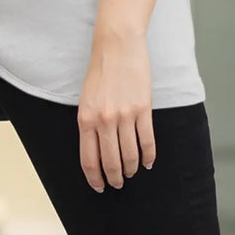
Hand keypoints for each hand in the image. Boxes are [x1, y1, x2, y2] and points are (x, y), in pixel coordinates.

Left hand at [77, 27, 155, 191]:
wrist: (117, 47)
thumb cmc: (100, 72)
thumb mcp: (86, 99)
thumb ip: (90, 124)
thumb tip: (97, 150)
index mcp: (85, 119)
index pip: (88, 159)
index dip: (94, 178)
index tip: (100, 187)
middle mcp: (103, 121)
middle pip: (110, 162)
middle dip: (115, 178)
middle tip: (119, 184)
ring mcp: (124, 116)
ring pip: (130, 155)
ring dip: (131, 169)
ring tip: (132, 173)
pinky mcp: (143, 109)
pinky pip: (147, 141)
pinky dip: (149, 156)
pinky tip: (149, 162)